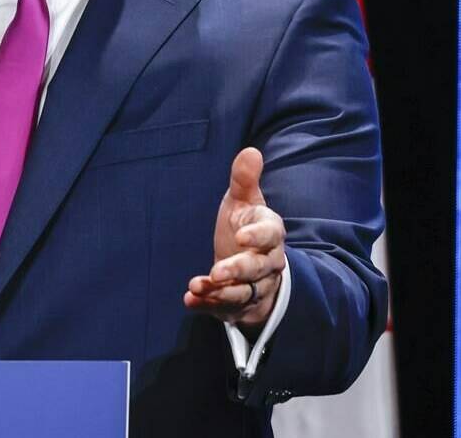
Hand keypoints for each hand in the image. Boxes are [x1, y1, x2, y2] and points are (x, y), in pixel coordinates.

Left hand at [184, 147, 286, 331]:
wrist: (250, 266)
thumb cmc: (245, 227)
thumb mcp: (243, 201)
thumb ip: (244, 180)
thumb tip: (250, 151)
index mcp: (270, 234)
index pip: (271, 235)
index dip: (258, 237)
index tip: (241, 236)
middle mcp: (267, 263)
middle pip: (258, 269)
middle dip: (238, 271)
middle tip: (218, 272)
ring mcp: (254, 287)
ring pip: (244, 293)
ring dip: (221, 293)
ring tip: (198, 287)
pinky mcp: (237, 305)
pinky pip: (224, 309)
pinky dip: (207, 306)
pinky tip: (189, 300)